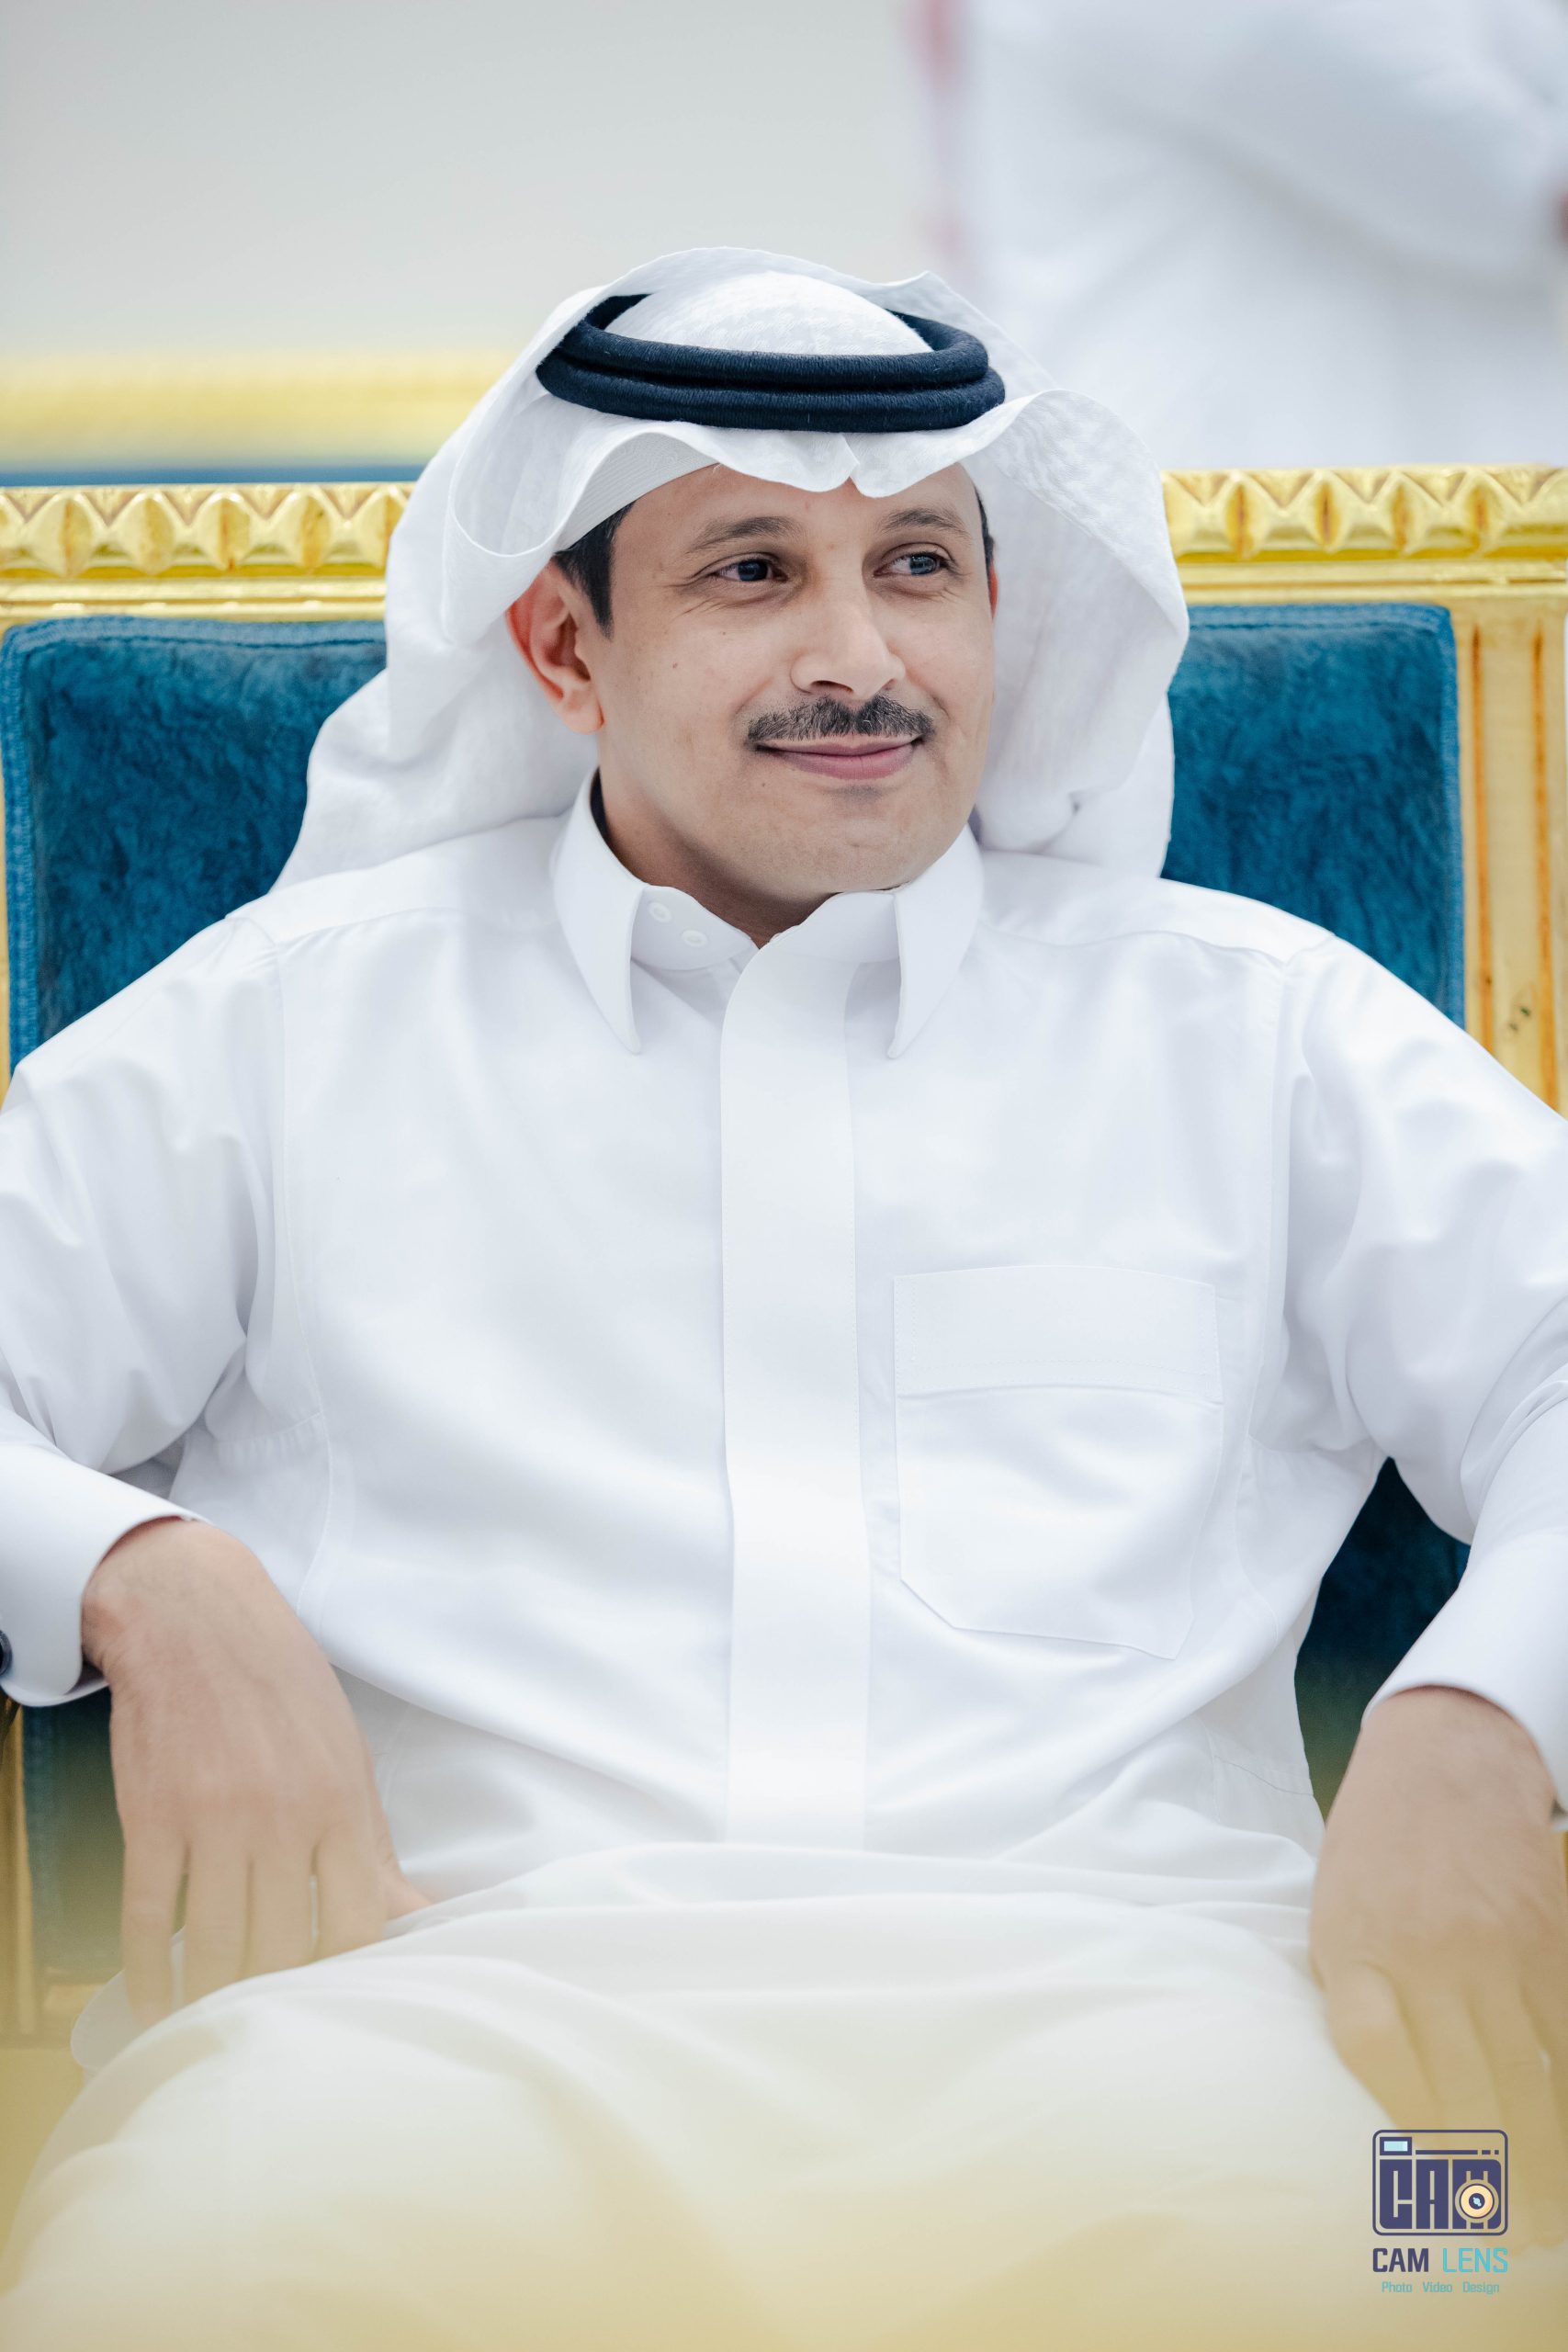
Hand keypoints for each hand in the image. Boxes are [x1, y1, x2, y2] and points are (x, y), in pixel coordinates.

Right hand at [83, 1517, 430, 2028]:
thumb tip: (418, 1916)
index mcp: (341, 1805)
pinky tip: (154, 2001)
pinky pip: (147, 1917)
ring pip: (214, 1944)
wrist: (197, 1618)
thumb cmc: (282, 1689)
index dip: (343, 1976)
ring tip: (211, 2023)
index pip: (355, 1925)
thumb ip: (373, 1847)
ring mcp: (213, 1819)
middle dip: (273, 1996)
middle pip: (281, 1947)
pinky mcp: (151, 1817)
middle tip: (265, 2023)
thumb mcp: (347, 1758)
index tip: (331, 1999)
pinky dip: (146, 1973)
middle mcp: (283, 1818)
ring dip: (210, 1996)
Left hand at [1309, 1684, 1567, 2248]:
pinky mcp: (1548, 1943)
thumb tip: (1383, 2107)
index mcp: (1358, 1954)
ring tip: (1545, 2218)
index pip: (1379, 2062)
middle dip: (1493, 2183)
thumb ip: (1354, 2004)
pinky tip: (1564, 2140)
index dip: (1410, 2136)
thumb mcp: (1332, 1922)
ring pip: (1531, 2080)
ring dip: (1545, 2163)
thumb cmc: (1372, 1855)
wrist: (1441, 1765)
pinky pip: (1567, 2041)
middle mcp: (1428, 1957)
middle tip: (1508, 2236)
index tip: (1427, 2195)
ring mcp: (1497, 1952)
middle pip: (1468, 2092)